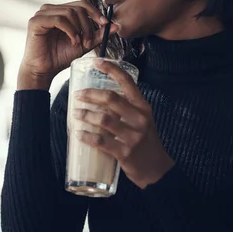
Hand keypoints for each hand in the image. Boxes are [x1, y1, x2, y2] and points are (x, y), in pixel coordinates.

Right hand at [17, 1, 117, 89]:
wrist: (44, 71)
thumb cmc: (60, 57)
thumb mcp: (84, 44)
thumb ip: (98, 34)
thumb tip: (116, 26)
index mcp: (61, 11)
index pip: (81, 4)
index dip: (95, 12)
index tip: (105, 24)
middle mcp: (51, 9)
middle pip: (77, 7)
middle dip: (88, 24)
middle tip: (89, 41)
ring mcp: (42, 13)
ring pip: (69, 12)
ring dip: (79, 29)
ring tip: (79, 43)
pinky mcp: (36, 21)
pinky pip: (59, 19)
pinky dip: (70, 30)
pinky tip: (72, 41)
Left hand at [74, 60, 174, 188]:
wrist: (157, 169)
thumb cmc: (146, 142)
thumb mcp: (143, 120)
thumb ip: (127, 109)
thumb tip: (101, 97)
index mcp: (143, 107)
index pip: (128, 82)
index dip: (111, 70)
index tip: (97, 62)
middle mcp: (140, 119)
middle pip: (111, 99)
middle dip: (90, 94)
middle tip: (77, 95)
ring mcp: (133, 136)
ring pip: (103, 119)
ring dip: (85, 115)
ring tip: (76, 113)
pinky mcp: (125, 153)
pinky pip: (101, 141)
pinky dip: (87, 137)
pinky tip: (79, 134)